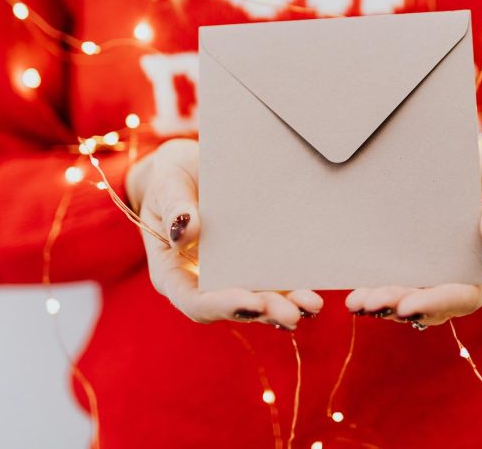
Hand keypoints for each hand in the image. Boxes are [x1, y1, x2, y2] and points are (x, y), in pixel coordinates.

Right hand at [126, 138, 322, 329]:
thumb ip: (174, 207)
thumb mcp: (167, 185)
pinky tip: (313, 292)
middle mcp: (203, 282)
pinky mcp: (255, 262)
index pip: (196, 301)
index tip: (251, 303)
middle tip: (292, 313)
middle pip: (234, 307)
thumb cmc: (172, 178)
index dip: (223, 305)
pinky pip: (275, 280)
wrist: (191, 167)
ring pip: (259, 299)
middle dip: (264, 311)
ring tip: (311, 305)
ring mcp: (231, 275)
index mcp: (173, 273)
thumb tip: (184, 231)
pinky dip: (294, 287)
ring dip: (286, 304)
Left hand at [344, 131, 481, 327]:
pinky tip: (357, 291)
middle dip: (400, 306)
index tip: (408, 306)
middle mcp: (468, 279)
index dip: (437, 303)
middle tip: (369, 303)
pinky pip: (400, 280)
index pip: (468, 296)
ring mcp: (442, 273)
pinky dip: (379, 286)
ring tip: (357, 302)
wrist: (478, 158)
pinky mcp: (419, 260)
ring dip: (384, 303)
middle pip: (434, 305)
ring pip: (413, 298)